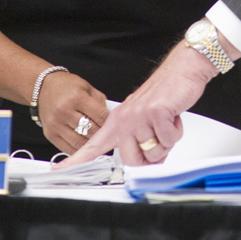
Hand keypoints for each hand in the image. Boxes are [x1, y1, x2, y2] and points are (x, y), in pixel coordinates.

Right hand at [36, 71, 109, 155]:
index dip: (109, 122)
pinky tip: (84, 145)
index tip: (113, 124)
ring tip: (96, 140)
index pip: (100, 115)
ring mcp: (56, 124)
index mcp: (76, 97)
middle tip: (107, 134)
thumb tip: (110, 116)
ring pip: (79, 142)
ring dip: (90, 143)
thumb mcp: (86, 87)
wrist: (43, 88)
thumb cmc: (66, 86)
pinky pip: (67, 148)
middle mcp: (64, 111)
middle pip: (90, 130)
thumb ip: (100, 101)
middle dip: (101, 133)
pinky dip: (78, 149)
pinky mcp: (50, 134)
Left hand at [57, 40, 218, 166]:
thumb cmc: (165, 94)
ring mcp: (139, 116)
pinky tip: (172, 115)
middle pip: (132, 161)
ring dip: (166, 141)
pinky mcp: (155, 113)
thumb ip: (138, 140)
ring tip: (165, 121)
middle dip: (150, 156)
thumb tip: (144, 164)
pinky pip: (168, 141)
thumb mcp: (144, 119)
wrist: (182, 69)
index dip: (76, 160)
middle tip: (158, 136)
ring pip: (153, 153)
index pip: (93, 145)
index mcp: (118, 120)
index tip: (58, 170)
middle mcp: (125, 119)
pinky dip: (175, 132)